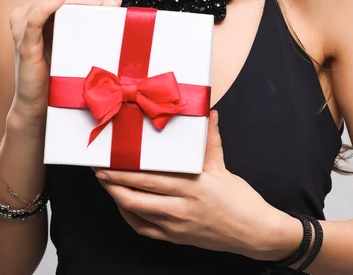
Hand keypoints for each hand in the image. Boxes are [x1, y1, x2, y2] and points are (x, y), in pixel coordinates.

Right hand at [8, 0, 121, 120]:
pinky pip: (33, 20)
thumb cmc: (58, 74)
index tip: (110, 3)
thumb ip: (93, 19)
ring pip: (46, 0)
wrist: (40, 106)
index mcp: (40, 14)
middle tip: (107, 3)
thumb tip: (115, 0)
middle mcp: (28, 17)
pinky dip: (46, 7)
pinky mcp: (24, 45)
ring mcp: (23, 29)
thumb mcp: (77, 43)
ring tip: (96, 3)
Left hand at [92, 110, 284, 259]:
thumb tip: (209, 114)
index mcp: (193, 185)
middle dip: (114, 182)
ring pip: (137, 212)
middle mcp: (182, 206)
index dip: (127, 169)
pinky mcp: (176, 238)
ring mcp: (177, 226)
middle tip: (98, 170)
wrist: (254, 233)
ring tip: (106, 185)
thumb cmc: (241, 201)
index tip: (112, 159)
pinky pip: (145, 229)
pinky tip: (124, 206)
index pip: (151, 176)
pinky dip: (131, 217)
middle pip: (138, 194)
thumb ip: (211, 140)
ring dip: (118, 198)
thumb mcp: (224, 168)